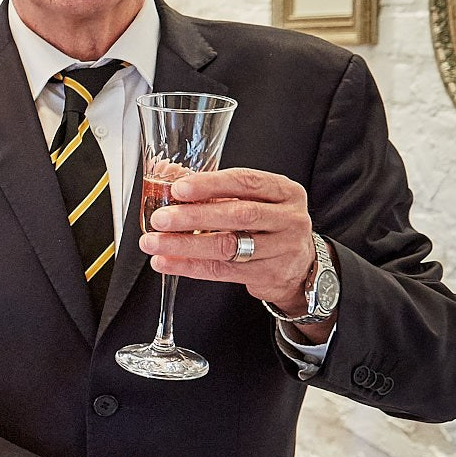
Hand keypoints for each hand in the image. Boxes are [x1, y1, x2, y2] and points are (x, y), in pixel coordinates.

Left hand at [141, 168, 317, 314]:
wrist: (301, 265)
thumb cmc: (270, 226)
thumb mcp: (256, 201)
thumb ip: (219, 192)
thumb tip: (172, 181)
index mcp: (284, 192)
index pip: (246, 182)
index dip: (210, 184)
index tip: (179, 188)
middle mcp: (288, 218)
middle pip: (237, 215)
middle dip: (193, 216)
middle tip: (161, 218)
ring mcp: (282, 249)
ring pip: (227, 246)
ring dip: (185, 244)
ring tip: (155, 242)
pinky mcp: (269, 274)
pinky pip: (222, 270)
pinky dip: (189, 266)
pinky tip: (166, 262)